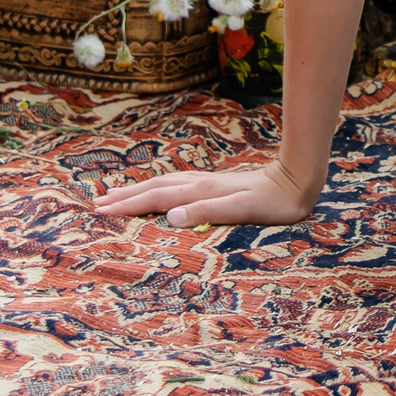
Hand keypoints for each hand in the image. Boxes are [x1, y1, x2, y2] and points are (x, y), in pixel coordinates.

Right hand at [93, 157, 318, 227]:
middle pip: (154, 188)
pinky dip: (159, 187)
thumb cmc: (274, 203)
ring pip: (164, 183)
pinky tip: (160, 189)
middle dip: (126, 196)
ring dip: (139, 189)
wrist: (297, 180)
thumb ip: (207, 211)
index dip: (128, 205)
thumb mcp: (243, 210)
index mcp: (201, 191)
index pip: (156, 198)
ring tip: (117, 193)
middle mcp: (199, 183)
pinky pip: (176, 184)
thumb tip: (171, 215)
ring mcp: (207, 181)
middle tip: (97, 203)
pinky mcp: (216, 184)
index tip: (101, 211)